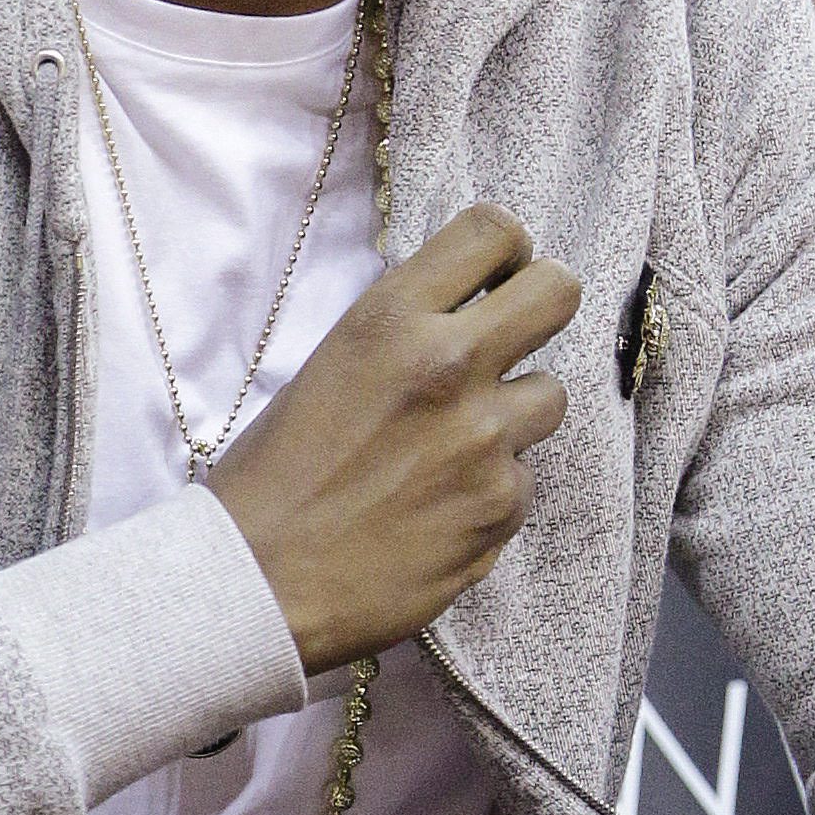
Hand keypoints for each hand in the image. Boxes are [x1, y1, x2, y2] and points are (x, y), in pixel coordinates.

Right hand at [209, 206, 577, 675]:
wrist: (256, 583)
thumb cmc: (274, 478)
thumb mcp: (328, 368)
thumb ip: (403, 335)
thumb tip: (466, 317)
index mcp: (390, 318)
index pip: (492, 230)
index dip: (505, 253)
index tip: (495, 280)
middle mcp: (447, 365)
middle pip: (559, 290)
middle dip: (542, 308)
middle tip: (512, 340)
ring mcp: (483, 438)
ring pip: (551, 396)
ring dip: (514, 417)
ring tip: (453, 450)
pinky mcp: (500, 507)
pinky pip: (524, 481)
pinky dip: (490, 495)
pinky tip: (435, 514)